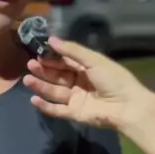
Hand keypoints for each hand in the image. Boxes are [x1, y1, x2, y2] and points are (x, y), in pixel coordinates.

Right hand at [23, 37, 148, 130]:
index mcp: (86, 68)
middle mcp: (79, 83)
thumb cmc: (114, 79)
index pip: (65, 62)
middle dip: (44, 70)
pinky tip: (33, 99)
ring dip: (41, 86)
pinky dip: (45, 106)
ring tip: (27, 79)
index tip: (38, 52)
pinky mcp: (74, 114)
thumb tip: (51, 39)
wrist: (127, 106)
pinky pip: (56, 110)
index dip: (52, 57)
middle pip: (57, 76)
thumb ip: (72, 50)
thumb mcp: (94, 60)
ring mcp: (76, 99)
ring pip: (54, 92)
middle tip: (30, 64)